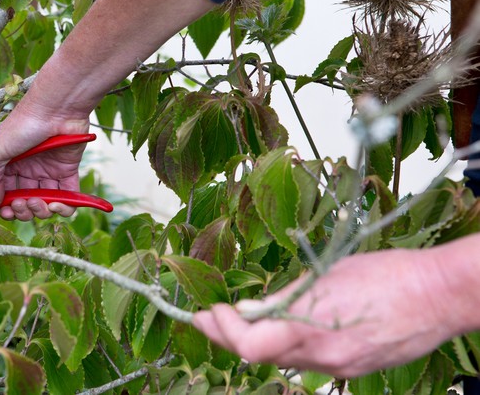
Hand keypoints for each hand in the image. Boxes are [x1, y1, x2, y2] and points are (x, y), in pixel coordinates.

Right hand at [0, 101, 89, 220]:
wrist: (56, 110)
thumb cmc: (24, 124)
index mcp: (9, 165)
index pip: (4, 193)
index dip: (4, 206)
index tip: (4, 210)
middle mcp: (28, 170)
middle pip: (24, 202)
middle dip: (21, 210)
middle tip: (21, 204)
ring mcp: (48, 172)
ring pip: (44, 204)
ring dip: (40, 211)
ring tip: (37, 202)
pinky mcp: (68, 172)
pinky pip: (67, 199)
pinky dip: (63, 209)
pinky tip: (56, 204)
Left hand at [193, 249, 456, 377]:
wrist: (438, 296)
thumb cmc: (385, 274)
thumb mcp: (326, 275)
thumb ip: (285, 298)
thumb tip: (250, 309)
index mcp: (312, 327)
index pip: (249, 345)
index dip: (222, 330)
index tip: (210, 310)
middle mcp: (322, 356)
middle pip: (258, 356)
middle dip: (227, 337)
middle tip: (206, 318)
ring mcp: (339, 367)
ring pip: (281, 360)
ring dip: (255, 342)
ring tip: (236, 320)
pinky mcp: (352, 369)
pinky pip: (307, 361)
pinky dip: (285, 345)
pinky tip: (281, 327)